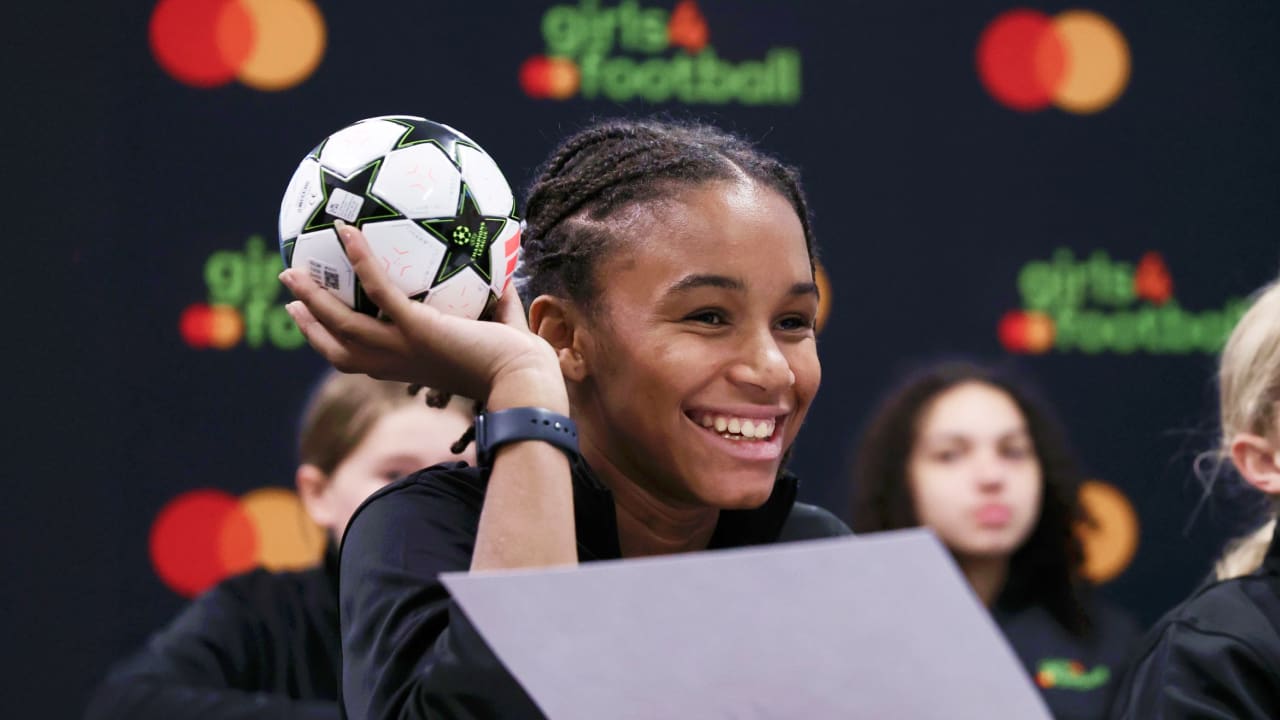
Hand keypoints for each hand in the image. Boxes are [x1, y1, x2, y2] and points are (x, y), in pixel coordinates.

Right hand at [281, 221, 565, 410]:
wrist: (525, 379)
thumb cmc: (519, 362)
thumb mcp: (500, 332)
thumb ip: (498, 306)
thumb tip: (507, 278)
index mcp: (408, 366)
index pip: (359, 358)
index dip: (331, 342)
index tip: (313, 323)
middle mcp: (396, 363)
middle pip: (336, 347)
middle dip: (308, 324)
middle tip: (287, 298)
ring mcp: (402, 347)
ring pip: (340, 323)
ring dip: (312, 297)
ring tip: (290, 272)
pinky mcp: (416, 328)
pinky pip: (377, 289)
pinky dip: (360, 260)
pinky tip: (347, 232)